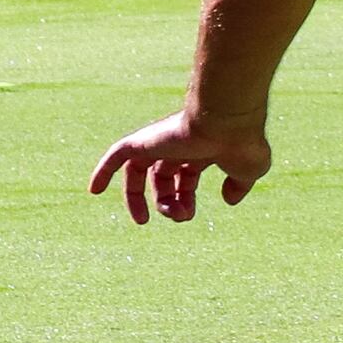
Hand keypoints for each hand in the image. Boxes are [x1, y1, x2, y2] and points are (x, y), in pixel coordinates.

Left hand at [91, 106, 268, 223]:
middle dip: (167, 202)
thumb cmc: (241, 144)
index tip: (189, 213)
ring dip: (137, 198)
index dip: (184, 199)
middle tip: (177, 217)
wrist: (227, 122)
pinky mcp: (144, 140)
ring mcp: (160, 142)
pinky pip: (117, 155)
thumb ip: (239, 185)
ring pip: (138, 172)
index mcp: (202, 150)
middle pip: (161, 177)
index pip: (185, 176)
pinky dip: (103, 171)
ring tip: (144, 220)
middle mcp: (179, 144)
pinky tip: (93, 191)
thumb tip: (229, 200)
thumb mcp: (248, 171)